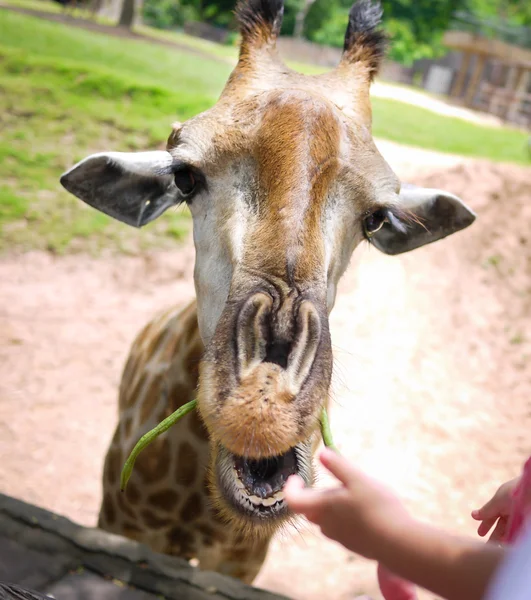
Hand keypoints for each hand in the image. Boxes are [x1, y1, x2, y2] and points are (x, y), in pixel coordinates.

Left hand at [284, 448, 410, 559]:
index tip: (297, 477)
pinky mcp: (353, 545)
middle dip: (316, 493)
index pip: (293, 501)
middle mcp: (327, 525)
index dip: (291, 488)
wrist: (400, 544)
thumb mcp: (358, 478)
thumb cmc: (378, 507)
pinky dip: (345, 517)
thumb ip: (338, 465)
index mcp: (323, 508)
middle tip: (335, 481)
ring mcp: (340, 538)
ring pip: (326, 519)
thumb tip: (321, 452)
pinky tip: (365, 510)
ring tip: (353, 493)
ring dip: (331, 505)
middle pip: (310, 508)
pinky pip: (341, 528)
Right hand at [471, 477, 519, 542]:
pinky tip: (507, 545)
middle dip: (494, 536)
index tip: (480, 534)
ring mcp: (520, 518)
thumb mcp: (497, 501)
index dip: (486, 524)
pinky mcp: (525, 526)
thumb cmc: (514, 493)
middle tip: (489, 546)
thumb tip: (472, 515)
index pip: (492, 516)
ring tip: (497, 547)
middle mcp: (512, 511)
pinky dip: (512, 539)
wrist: (530, 493)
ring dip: (503, 539)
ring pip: (510, 532)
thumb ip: (486, 510)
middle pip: (501, 526)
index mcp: (503, 503)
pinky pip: (518, 534)